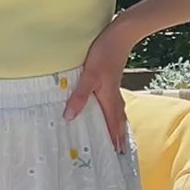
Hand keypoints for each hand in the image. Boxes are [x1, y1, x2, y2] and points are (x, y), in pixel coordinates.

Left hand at [62, 24, 130, 151]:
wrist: (120, 34)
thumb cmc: (104, 53)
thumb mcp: (89, 76)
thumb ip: (79, 96)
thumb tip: (69, 117)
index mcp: (109, 99)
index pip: (113, 124)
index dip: (114, 139)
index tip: (117, 154)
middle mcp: (114, 96)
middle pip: (118, 121)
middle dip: (118, 136)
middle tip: (119, 151)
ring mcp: (114, 87)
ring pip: (117, 111)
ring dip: (117, 125)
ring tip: (117, 135)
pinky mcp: (112, 79)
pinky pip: (114, 102)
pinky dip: (113, 111)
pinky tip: (108, 109)